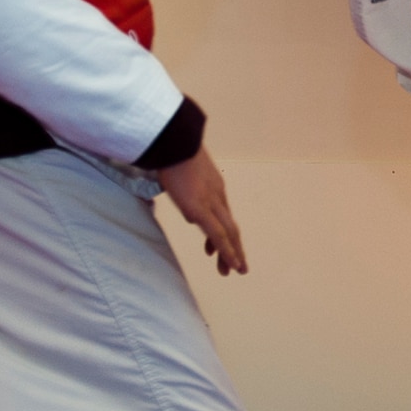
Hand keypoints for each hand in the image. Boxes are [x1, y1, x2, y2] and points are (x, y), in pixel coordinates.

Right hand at [158, 146, 247, 275]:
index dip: (224, 231)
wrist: (174, 140)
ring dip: (233, 253)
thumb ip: (184, 189)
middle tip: (238, 266)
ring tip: (235, 270)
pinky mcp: (201, 209)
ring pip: (229, 233)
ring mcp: (211, 203)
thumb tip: (184, 210)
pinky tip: (231, 264)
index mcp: (213, 186)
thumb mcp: (179, 171)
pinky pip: (218, 235)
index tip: (217, 248)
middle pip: (230, 226)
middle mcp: (217, 195)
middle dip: (234, 247)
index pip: (222, 214)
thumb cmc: (172, 150)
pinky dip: (227, 251)